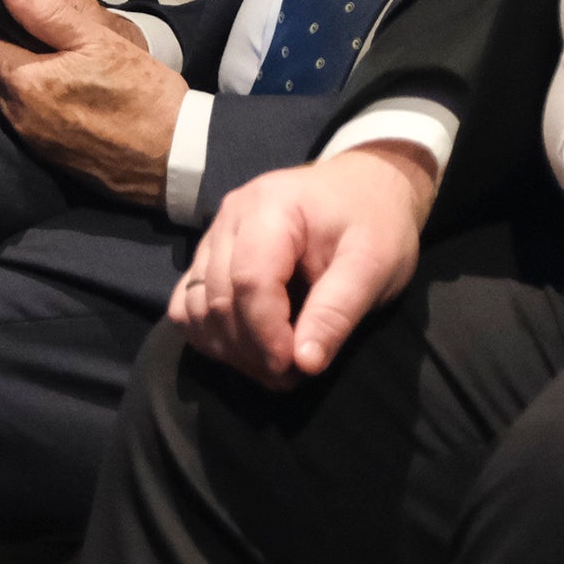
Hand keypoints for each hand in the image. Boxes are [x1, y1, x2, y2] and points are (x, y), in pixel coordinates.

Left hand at [0, 0, 183, 206]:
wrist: (175, 160)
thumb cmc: (145, 94)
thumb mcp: (102, 40)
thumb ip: (48, 10)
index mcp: (28, 84)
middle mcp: (18, 114)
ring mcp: (30, 137)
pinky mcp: (45, 152)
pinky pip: (9, 111)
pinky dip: (4, 85)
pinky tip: (23, 71)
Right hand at [170, 142, 434, 387]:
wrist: (366, 186)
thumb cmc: (375, 222)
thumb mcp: (375, 265)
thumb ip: (338, 311)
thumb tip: (305, 364)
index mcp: (271, 207)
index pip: (249, 282)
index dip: (266, 335)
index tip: (295, 370)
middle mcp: (230, 216)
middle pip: (218, 299)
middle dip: (251, 350)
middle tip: (291, 377)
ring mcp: (214, 234)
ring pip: (196, 306)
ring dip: (229, 348)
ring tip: (275, 367)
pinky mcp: (209, 254)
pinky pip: (187, 302)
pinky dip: (210, 334)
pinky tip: (248, 349)